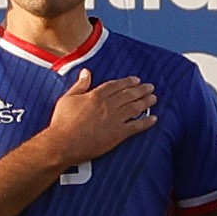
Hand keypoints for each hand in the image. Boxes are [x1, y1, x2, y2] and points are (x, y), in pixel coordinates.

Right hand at [40, 69, 158, 169]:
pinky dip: (146, 122)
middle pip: (129, 94)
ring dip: (146, 102)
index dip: (128, 82)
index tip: (136, 80)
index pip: (116, 85)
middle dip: (141, 90)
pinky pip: (136, 126)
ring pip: (135, 108)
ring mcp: (114, 120)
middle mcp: (108, 105)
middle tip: (150, 87)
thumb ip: (80, 85)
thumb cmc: (62, 122)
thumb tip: (87, 72)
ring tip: (153, 99)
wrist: (63, 144)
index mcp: (96, 95)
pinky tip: (154, 119)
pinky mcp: (118, 134)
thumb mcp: (67, 99)